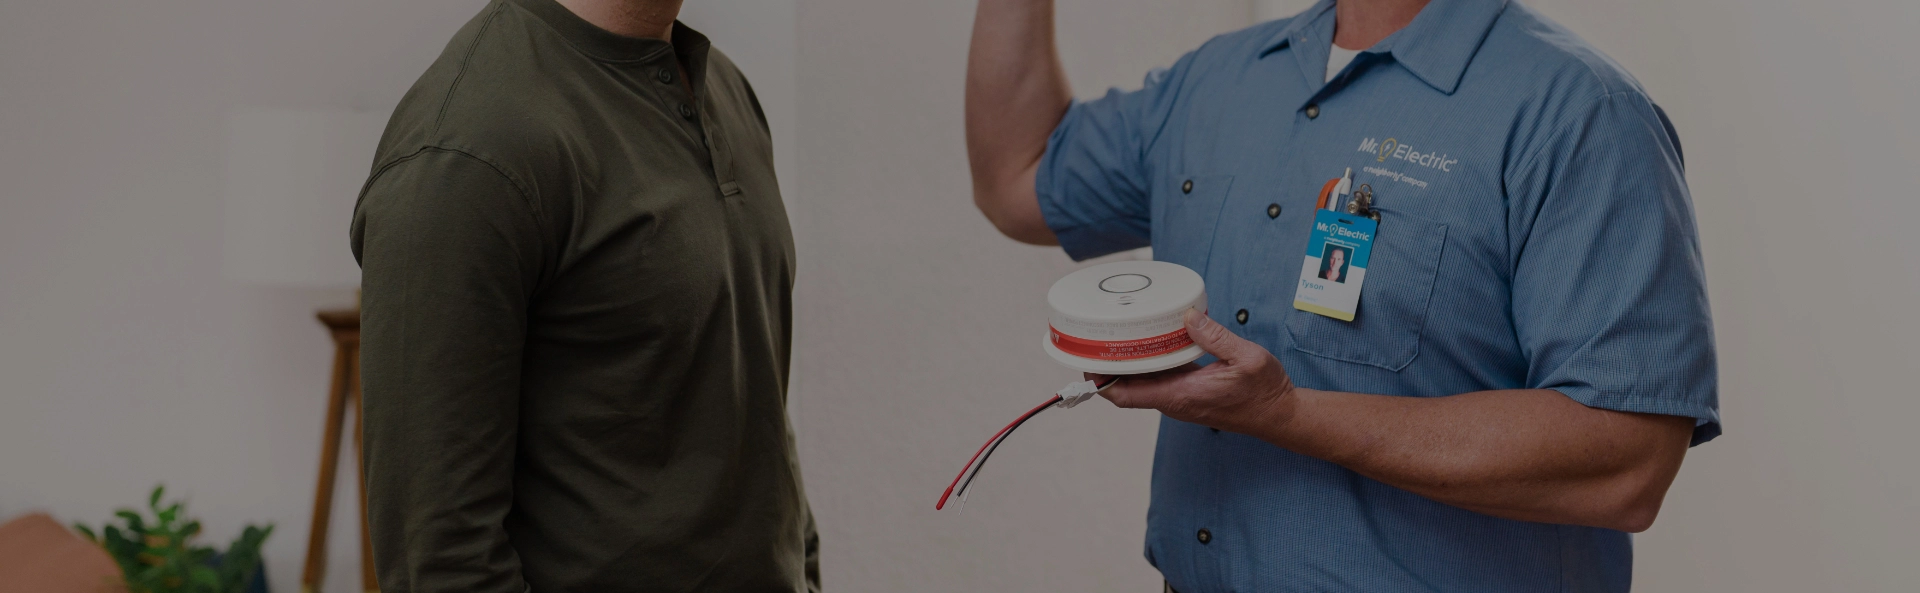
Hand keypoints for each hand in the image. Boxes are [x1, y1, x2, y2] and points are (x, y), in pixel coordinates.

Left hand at [1091, 309, 1298, 434]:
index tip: (1086, 362)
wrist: (1279, 414)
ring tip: (1113, 338)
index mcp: (1181, 395)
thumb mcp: (1246, 357)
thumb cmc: (1264, 391)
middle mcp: (1175, 401)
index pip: (1126, 395)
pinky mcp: (1188, 394)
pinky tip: (1145, 344)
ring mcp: (1180, 399)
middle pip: (1126, 389)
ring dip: (1125, 366)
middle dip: (1106, 368)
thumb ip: (1215, 337)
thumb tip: (1188, 317)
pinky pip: (1158, 380)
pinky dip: (1146, 365)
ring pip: (1140, 385)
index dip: (1100, 381)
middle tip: (1094, 339)